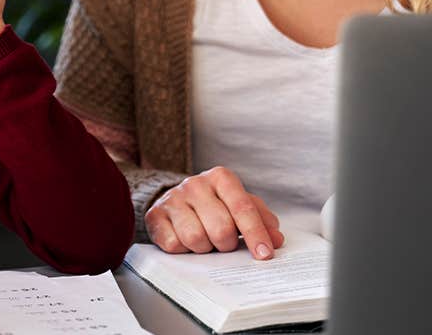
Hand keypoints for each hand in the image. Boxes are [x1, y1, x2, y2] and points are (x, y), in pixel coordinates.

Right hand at [145, 166, 284, 259]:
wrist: (175, 201)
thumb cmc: (214, 205)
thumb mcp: (239, 206)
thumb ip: (261, 219)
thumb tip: (276, 238)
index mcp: (221, 178)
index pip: (243, 208)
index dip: (256, 234)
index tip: (265, 254)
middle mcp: (195, 184)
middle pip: (221, 228)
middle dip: (227, 244)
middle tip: (225, 243)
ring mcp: (173, 198)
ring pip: (196, 238)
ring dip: (204, 248)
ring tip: (205, 240)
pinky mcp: (154, 215)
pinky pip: (174, 244)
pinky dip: (184, 250)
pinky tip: (186, 241)